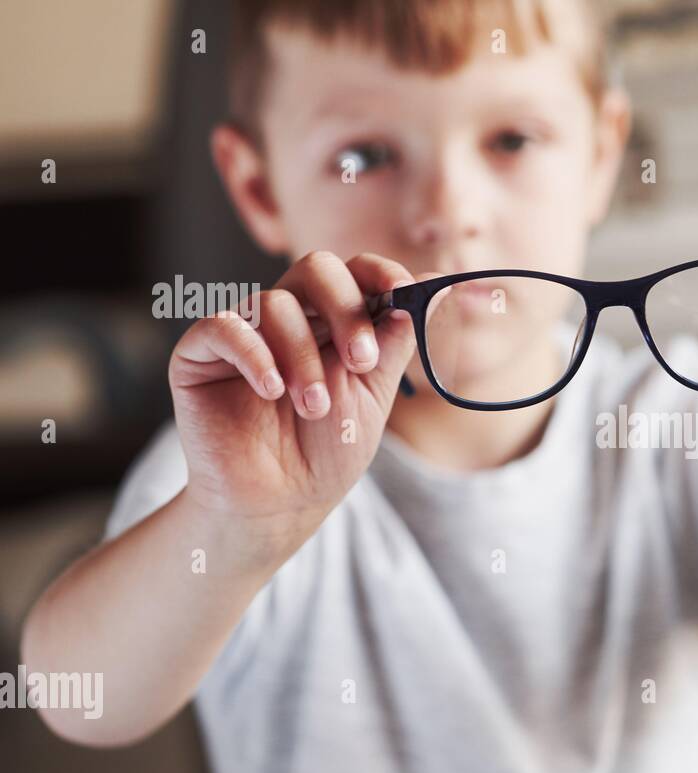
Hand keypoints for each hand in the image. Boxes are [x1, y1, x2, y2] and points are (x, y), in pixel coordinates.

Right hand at [168, 251, 433, 534]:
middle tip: (361, 361)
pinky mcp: (201, 353)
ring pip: (275, 304)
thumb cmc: (327, 452)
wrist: (281, 502)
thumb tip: (420, 294)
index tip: (404, 292)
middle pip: (315, 268)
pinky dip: (254, 355)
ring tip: (314, 407)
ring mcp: (245, 332)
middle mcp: (290, 318)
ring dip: (303, 358)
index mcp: (334, 322)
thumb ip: (392, 346)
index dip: (380, 272)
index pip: (355, 272)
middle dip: (346, 310)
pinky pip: (225, 326)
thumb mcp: (372, 397)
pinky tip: (270, 391)